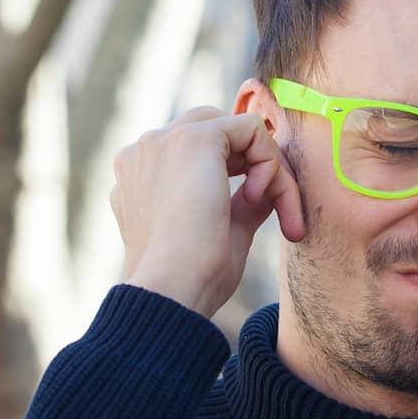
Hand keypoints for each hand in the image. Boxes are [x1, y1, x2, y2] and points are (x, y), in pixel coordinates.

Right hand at [109, 106, 305, 317]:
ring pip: (237, 132)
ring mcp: (163, 140)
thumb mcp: (220, 234)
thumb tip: (265, 189)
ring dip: (269, 166)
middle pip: (217, 131)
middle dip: (255, 163)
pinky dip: (270, 161)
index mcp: (139, 177)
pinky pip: (252, 129)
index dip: (237, 172)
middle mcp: (144, 152)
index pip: (197, 152)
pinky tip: (258, 196)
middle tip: (276, 205)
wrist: (173, 289)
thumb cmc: (191, 279)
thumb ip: (239, 206)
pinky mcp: (194, 138)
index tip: (258, 209)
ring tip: (277, 209)